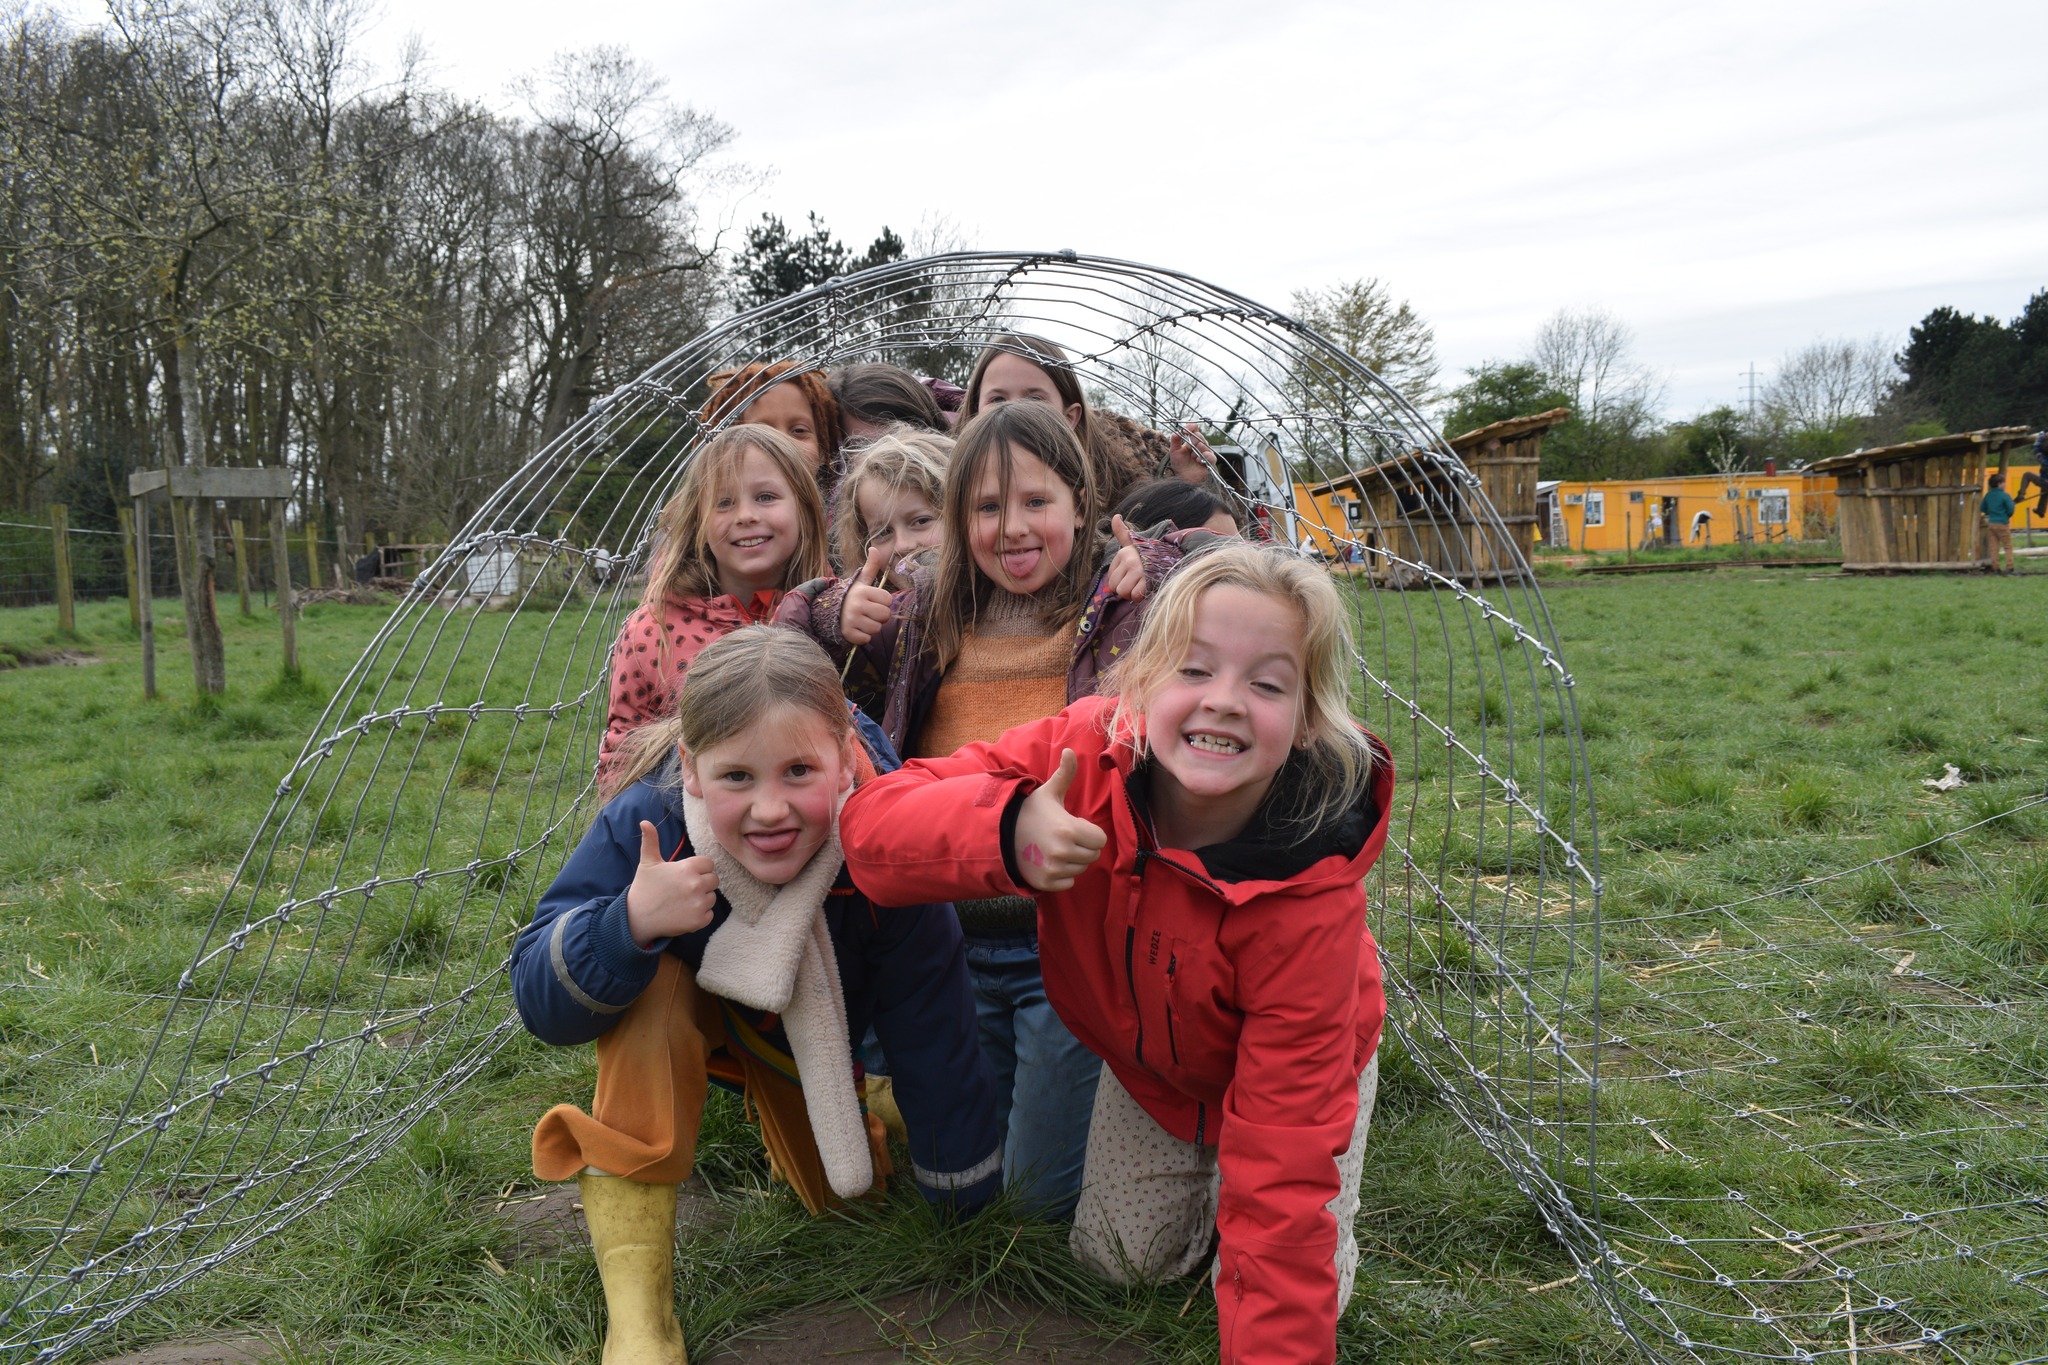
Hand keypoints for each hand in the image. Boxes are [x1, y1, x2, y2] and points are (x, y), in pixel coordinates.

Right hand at [625, 820, 717, 946]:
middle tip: (684, 889)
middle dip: (702, 883)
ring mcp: (698, 903)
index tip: (685, 875)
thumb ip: (651, 841)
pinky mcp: (699, 921)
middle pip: (713, 880)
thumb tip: (645, 822)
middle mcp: (696, 884)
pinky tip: (685, 912)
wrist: (637, 918)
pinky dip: (701, 915)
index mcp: (687, 868)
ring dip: (702, 899)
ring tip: (683, 901)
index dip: (698, 869)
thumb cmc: (644, 888)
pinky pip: (710, 914)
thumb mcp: (647, 863)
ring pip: (712, 897)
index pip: (708, 864)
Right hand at [839, 545, 894, 644]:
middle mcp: (857, 605)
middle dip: (880, 616)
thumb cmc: (851, 596)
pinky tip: (856, 629)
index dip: (883, 602)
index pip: (888, 600)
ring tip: (862, 620)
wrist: (829, 611)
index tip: (874, 601)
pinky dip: (863, 636)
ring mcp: (852, 620)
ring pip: (877, 628)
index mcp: (863, 591)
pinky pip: (866, 639)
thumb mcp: (860, 581)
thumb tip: (874, 547)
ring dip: (872, 626)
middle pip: (885, 615)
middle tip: (869, 612)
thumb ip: (870, 566)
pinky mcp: (848, 634)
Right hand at [1012, 749, 1106, 893]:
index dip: (1090, 832)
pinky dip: (1063, 875)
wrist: (1002, 835)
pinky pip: (1069, 883)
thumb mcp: (1048, 792)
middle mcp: (1062, 852)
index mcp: (1068, 829)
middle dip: (1083, 846)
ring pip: (1081, 869)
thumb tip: (1070, 750)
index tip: (1074, 826)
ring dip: (1073, 860)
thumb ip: (1065, 774)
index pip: (1100, 840)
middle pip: (1092, 855)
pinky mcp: (1045, 883)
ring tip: (1055, 848)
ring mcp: (1053, 869)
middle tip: (1064, 837)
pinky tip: (1049, 861)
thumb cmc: (1031, 812)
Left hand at [1101, 515, 1146, 601]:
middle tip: (1136, 582)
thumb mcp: (1135, 543)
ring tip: (1142, 585)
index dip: (1121, 581)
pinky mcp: (1147, 580)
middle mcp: (1129, 560)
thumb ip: (1122, 532)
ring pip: (1123, 592)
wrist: (1174, 557)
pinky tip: (1147, 588)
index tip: (1131, 575)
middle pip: (1115, 587)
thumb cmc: (1151, 553)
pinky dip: (1141, 596)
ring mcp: (1138, 570)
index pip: (1110, 578)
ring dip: (1132, 593)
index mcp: (1123, 552)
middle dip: (1125, 589)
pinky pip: (1136, 595)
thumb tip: (1116, 517)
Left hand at [1169, 422, 1215, 483]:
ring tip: (1193, 453)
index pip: (1194, 431)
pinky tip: (1198, 459)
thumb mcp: (1174, 452)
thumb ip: (1175, 442)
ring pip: (1206, 446)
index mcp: (1192, 442)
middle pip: (1201, 438)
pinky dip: (1206, 457)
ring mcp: (1205, 454)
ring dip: (1200, 447)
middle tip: (1190, 442)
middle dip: (1196, 438)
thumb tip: (1175, 432)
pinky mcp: (1210, 463)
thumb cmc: (1180, 466)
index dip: (1192, 428)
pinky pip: (1211, 457)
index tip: (1187, 428)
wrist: (1183, 479)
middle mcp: (1200, 447)